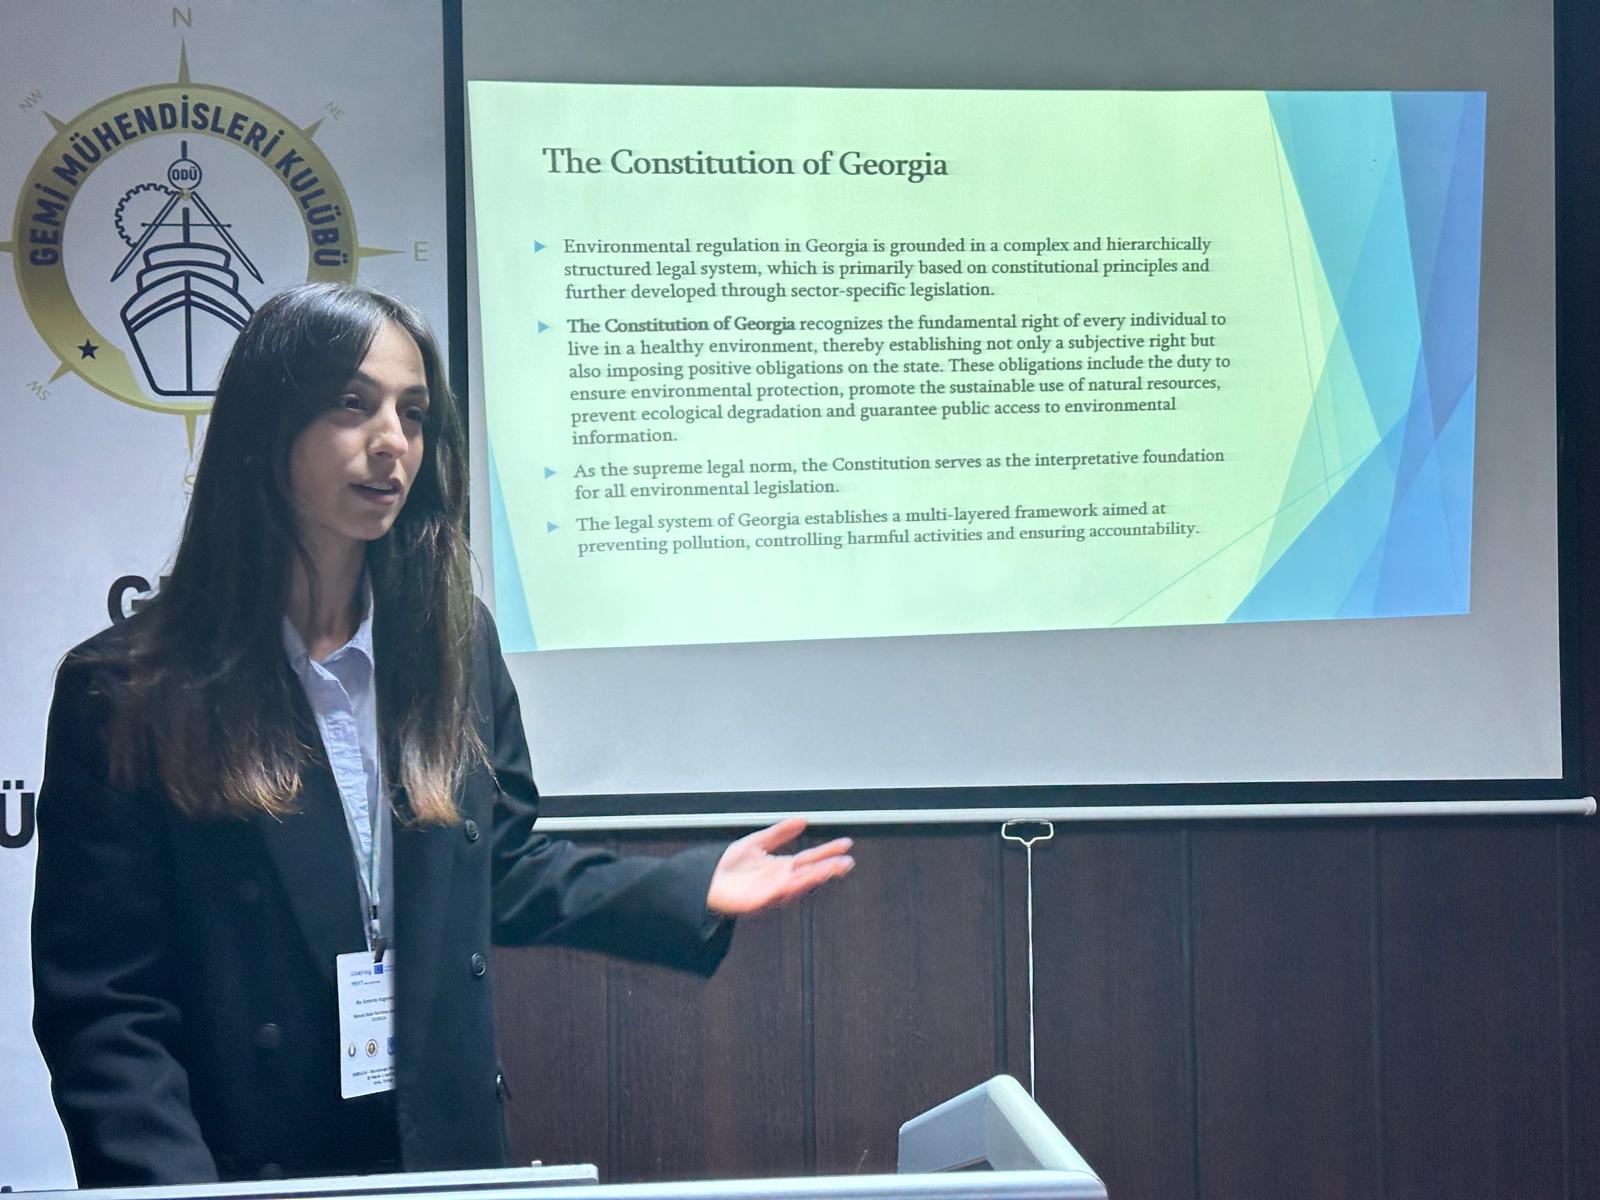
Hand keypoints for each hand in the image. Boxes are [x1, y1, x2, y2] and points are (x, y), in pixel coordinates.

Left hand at [705, 817, 854, 915]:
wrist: (704, 880)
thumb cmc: (727, 866)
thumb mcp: (757, 842)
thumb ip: (779, 833)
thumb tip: (803, 820)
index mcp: (781, 868)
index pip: (810, 859)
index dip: (828, 851)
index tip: (845, 844)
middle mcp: (780, 881)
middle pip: (809, 873)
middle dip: (829, 867)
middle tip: (847, 861)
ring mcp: (771, 892)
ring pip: (799, 883)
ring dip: (817, 876)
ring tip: (833, 868)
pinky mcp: (759, 900)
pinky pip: (778, 892)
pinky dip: (790, 885)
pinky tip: (802, 878)